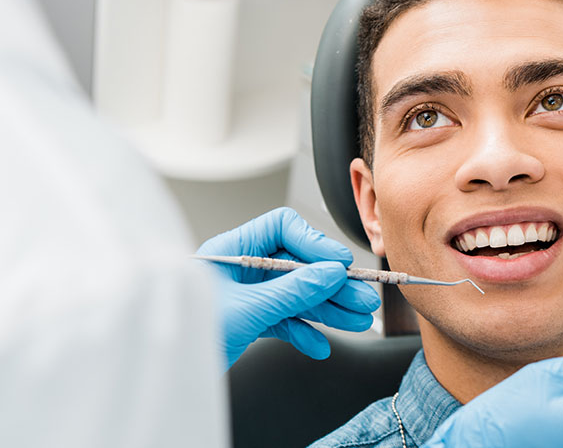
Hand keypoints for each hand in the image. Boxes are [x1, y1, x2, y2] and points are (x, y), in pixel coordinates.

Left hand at [196, 207, 380, 368]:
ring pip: (296, 295)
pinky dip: (303, 332)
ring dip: (326, 309)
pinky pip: (284, 319)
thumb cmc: (184, 335)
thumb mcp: (247, 309)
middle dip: (331, 285)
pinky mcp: (248, 320)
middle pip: (297, 265)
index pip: (282, 229)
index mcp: (231, 249)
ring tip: (355, 320)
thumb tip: (329, 274)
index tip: (339, 263)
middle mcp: (240, 268)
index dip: (314, 243)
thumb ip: (292, 291)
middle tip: (360, 298)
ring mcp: (246, 295)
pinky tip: (318, 344)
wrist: (164, 372)